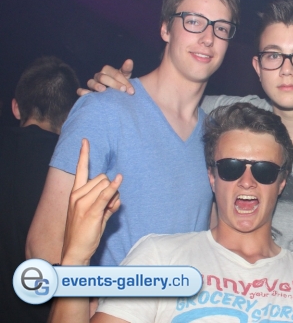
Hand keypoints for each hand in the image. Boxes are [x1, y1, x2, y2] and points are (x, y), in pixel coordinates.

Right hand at [61, 139, 121, 264]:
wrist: (75, 250)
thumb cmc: (84, 232)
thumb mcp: (96, 214)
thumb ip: (107, 203)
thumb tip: (117, 197)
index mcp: (75, 193)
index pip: (80, 169)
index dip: (83, 154)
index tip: (85, 141)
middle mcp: (77, 195)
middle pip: (101, 178)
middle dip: (109, 188)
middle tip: (107, 206)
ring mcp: (83, 203)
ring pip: (106, 185)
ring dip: (113, 196)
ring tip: (107, 211)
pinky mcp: (91, 211)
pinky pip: (106, 195)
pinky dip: (114, 188)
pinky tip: (119, 180)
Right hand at [76, 59, 134, 95]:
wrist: (117, 94)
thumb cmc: (121, 83)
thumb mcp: (126, 76)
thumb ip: (127, 69)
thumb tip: (129, 60)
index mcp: (108, 71)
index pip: (115, 73)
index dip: (124, 81)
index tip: (131, 90)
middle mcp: (99, 76)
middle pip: (103, 77)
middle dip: (114, 83)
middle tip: (123, 90)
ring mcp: (93, 84)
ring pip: (91, 82)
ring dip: (96, 85)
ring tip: (103, 90)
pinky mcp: (88, 93)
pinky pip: (82, 91)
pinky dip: (82, 92)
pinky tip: (84, 93)